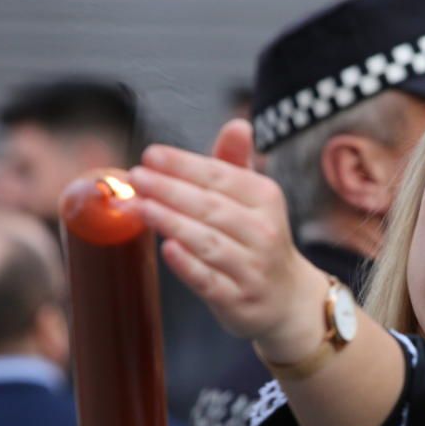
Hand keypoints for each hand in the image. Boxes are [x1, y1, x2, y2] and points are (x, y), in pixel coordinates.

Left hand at [129, 120, 322, 345]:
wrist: (287, 298)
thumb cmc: (258, 239)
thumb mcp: (255, 199)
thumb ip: (236, 163)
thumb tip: (238, 125)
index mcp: (266, 199)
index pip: (222, 176)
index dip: (185, 165)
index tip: (151, 155)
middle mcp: (264, 232)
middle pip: (212, 208)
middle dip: (171, 190)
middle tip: (137, 177)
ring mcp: (253, 269)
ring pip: (209, 242)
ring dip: (172, 222)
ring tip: (140, 206)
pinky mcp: (239, 300)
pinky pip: (210, 280)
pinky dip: (188, 265)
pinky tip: (167, 249)